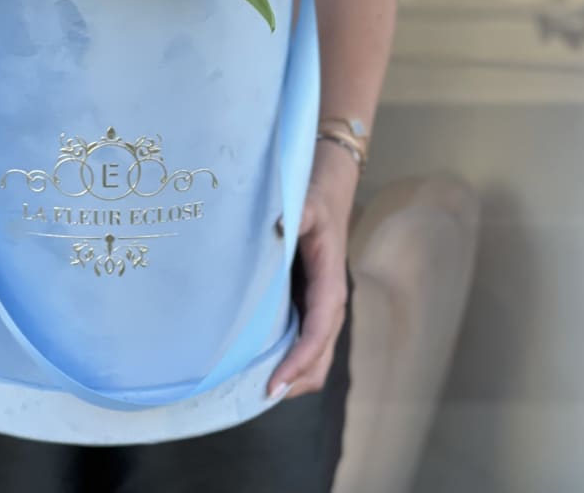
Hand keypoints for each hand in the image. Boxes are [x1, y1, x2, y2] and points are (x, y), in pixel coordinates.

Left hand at [266, 141, 358, 399]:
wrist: (330, 188)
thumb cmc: (314, 197)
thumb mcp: (305, 204)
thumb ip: (294, 217)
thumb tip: (277, 228)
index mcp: (330, 283)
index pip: (318, 332)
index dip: (298, 360)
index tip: (274, 382)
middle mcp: (330, 302)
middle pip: (319, 359)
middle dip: (293, 380)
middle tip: (253, 395)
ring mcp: (322, 306)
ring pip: (315, 358)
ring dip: (292, 376)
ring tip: (253, 388)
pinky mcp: (312, 304)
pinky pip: (305, 344)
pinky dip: (290, 361)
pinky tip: (260, 363)